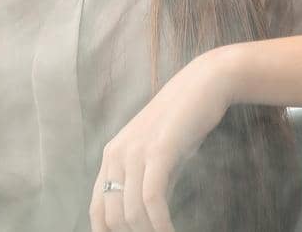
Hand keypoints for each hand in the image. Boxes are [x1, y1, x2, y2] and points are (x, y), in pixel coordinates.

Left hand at [89, 47, 235, 231]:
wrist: (204, 84)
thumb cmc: (184, 122)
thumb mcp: (160, 157)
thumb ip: (148, 184)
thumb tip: (147, 219)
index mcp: (112, 157)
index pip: (97, 210)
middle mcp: (116, 155)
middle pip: (113, 217)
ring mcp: (135, 151)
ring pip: (131, 212)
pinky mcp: (157, 150)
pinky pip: (151, 198)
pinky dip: (161, 222)